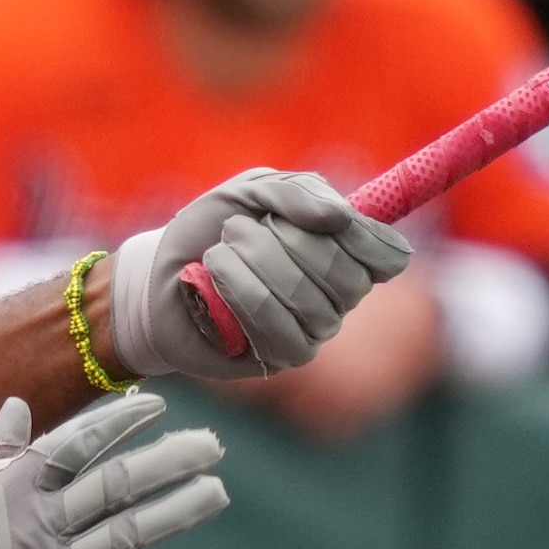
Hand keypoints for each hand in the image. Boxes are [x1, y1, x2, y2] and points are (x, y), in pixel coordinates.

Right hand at [0, 392, 229, 548]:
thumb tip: (16, 404)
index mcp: (10, 490)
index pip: (77, 443)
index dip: (120, 421)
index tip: (160, 405)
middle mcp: (38, 527)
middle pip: (116, 485)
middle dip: (169, 461)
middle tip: (213, 446)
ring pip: (127, 535)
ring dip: (177, 512)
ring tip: (216, 492)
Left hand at [111, 169, 415, 382]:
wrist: (161, 273)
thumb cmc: (213, 228)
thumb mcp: (252, 190)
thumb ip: (297, 193)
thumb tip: (340, 217)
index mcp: (348, 252)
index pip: (387, 256)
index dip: (362, 237)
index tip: (326, 219)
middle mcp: (341, 296)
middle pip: (345, 275)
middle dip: (286, 241)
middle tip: (239, 227)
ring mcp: (315, 330)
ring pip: (308, 302)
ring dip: (255, 263)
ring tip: (220, 249)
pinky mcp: (282, 357)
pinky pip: (278, 330)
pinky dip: (240, 293)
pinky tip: (214, 276)